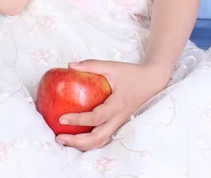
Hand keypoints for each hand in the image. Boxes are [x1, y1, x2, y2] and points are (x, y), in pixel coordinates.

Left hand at [55, 59, 171, 151]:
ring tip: (64, 140)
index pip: (96, 117)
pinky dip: (89, 142)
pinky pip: (103, 137)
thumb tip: (70, 65)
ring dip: (82, 145)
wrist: (151, 81)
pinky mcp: (117, 123)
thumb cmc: (131, 73)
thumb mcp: (112, 66)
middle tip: (59, 137)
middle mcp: (118, 118)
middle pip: (98, 138)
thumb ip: (91, 65)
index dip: (78, 120)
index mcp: (117, 104)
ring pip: (101, 142)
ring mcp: (119, 123)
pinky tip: (77, 137)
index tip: (62, 118)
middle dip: (77, 142)